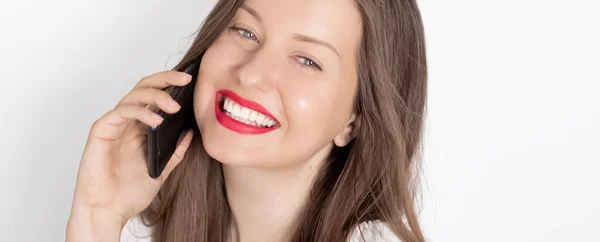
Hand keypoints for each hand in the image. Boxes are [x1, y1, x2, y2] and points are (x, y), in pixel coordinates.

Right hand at [69, 71, 194, 223]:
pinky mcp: (102, 130)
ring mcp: (114, 124)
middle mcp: (127, 121)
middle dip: (166, 80)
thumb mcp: (162, 170)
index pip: (157, 96)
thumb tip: (191, 132)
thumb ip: (175, 151)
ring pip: (134, 95)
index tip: (193, 82)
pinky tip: (157, 120)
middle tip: (186, 79)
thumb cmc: (129, 193)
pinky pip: (122, 112)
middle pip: (145, 88)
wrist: (108, 211)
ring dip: (156, 96)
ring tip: (175, 106)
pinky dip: (140, 112)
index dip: (173, 86)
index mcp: (141, 127)